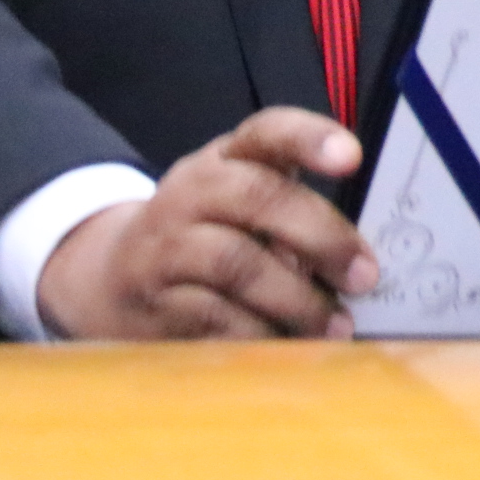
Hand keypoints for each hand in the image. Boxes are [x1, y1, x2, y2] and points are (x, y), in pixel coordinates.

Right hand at [36, 107, 378, 338]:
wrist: (115, 278)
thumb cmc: (209, 237)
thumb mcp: (244, 209)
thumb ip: (298, 218)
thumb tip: (359, 260)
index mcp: (225, 160)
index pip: (266, 132)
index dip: (309, 138)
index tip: (352, 157)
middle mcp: (190, 193)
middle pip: (256, 196)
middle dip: (320, 235)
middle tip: (364, 275)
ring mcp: (166, 247)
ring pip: (234, 262)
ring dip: (295, 297)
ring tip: (334, 325)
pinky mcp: (153, 302)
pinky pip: (212, 318)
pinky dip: (257, 333)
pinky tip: (286, 346)